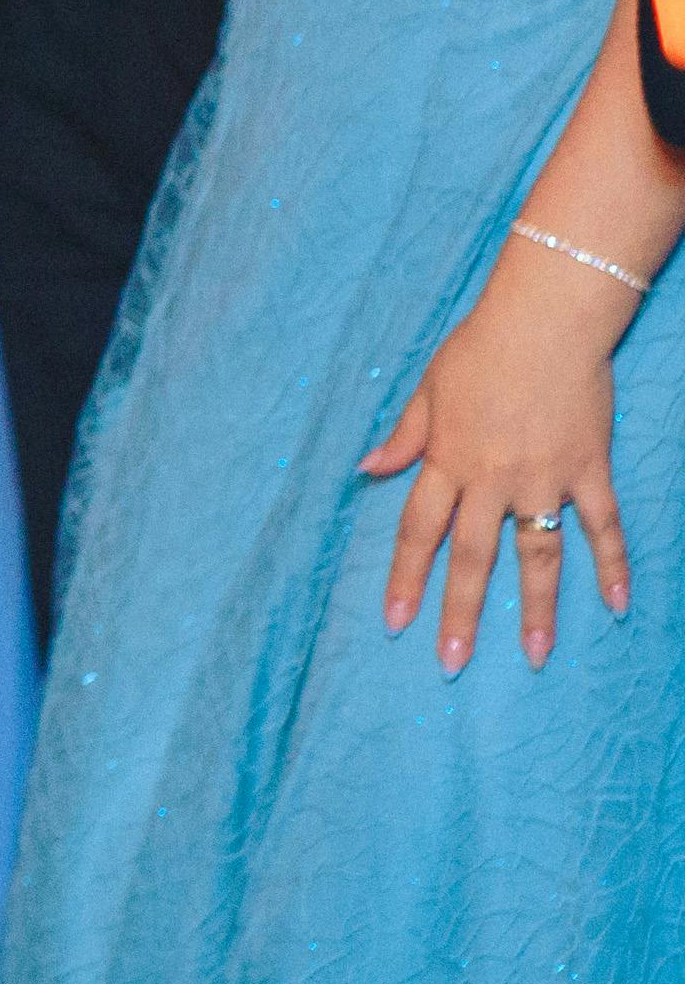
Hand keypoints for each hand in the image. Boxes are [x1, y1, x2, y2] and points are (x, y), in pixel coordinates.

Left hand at [364, 241, 636, 670]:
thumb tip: (367, 468)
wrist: (543, 322)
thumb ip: (404, 436)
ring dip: (537, 608)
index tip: (394, 621)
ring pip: (538, 555)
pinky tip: (617, 605)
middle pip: (472, 557)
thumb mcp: (427, 389)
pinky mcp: (588, 471)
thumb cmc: (479, 350)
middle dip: (459, 612)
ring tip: (536, 656)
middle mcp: (492, 479)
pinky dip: (612, 566)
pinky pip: (603, 527)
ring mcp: (544, 479)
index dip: (405, 577)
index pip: (418, 531)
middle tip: (451, 661)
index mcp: (447, 460)